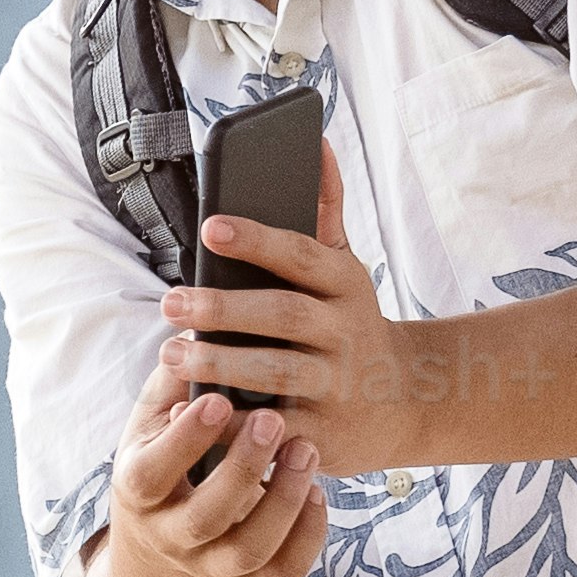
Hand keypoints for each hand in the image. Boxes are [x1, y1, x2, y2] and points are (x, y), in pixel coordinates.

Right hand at [112, 370, 329, 576]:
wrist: (163, 539)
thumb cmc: (163, 459)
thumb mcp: (152, 423)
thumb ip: (170, 385)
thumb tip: (191, 334)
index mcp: (138, 493)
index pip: (152, 474)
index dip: (183, 442)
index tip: (218, 399)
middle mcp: (170, 536)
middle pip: (204, 517)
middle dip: (242, 468)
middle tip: (274, 417)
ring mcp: (209, 566)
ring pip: (248, 550)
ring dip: (281, 501)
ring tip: (307, 450)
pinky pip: (283, 571)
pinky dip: (307, 535)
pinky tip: (318, 491)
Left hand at [161, 150, 434, 473]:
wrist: (407, 400)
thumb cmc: (352, 322)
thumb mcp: (344, 268)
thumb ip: (324, 209)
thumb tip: (314, 140)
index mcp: (345, 285)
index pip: (299, 255)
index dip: (257, 239)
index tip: (210, 228)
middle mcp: (345, 333)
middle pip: (281, 316)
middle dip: (223, 310)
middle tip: (170, 302)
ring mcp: (337, 387)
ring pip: (273, 374)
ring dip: (219, 365)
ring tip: (170, 355)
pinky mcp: (323, 436)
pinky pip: (272, 428)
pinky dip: (234, 424)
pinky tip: (196, 413)